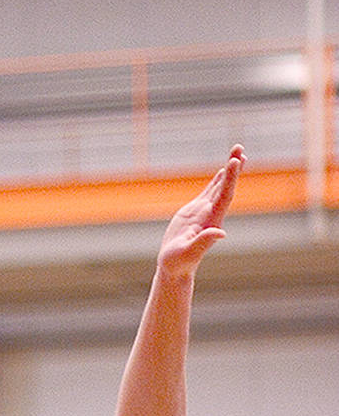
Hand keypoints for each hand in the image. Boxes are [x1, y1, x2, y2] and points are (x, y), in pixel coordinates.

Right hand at [156, 144, 242, 277]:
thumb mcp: (189, 253)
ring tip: (237, 152)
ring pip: (220, 186)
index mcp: (212, 221)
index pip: (224, 195)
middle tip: (239, 147)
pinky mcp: (196, 212)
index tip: (234, 162)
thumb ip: (204, 243)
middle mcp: (212, 214)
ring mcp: (205, 212)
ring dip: (229, 169)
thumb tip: (220, 233)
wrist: (175, 268)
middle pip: (226, 186)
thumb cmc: (179, 263)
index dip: (229, 179)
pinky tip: (224, 171)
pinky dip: (218, 179)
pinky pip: (210, 192)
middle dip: (234, 167)